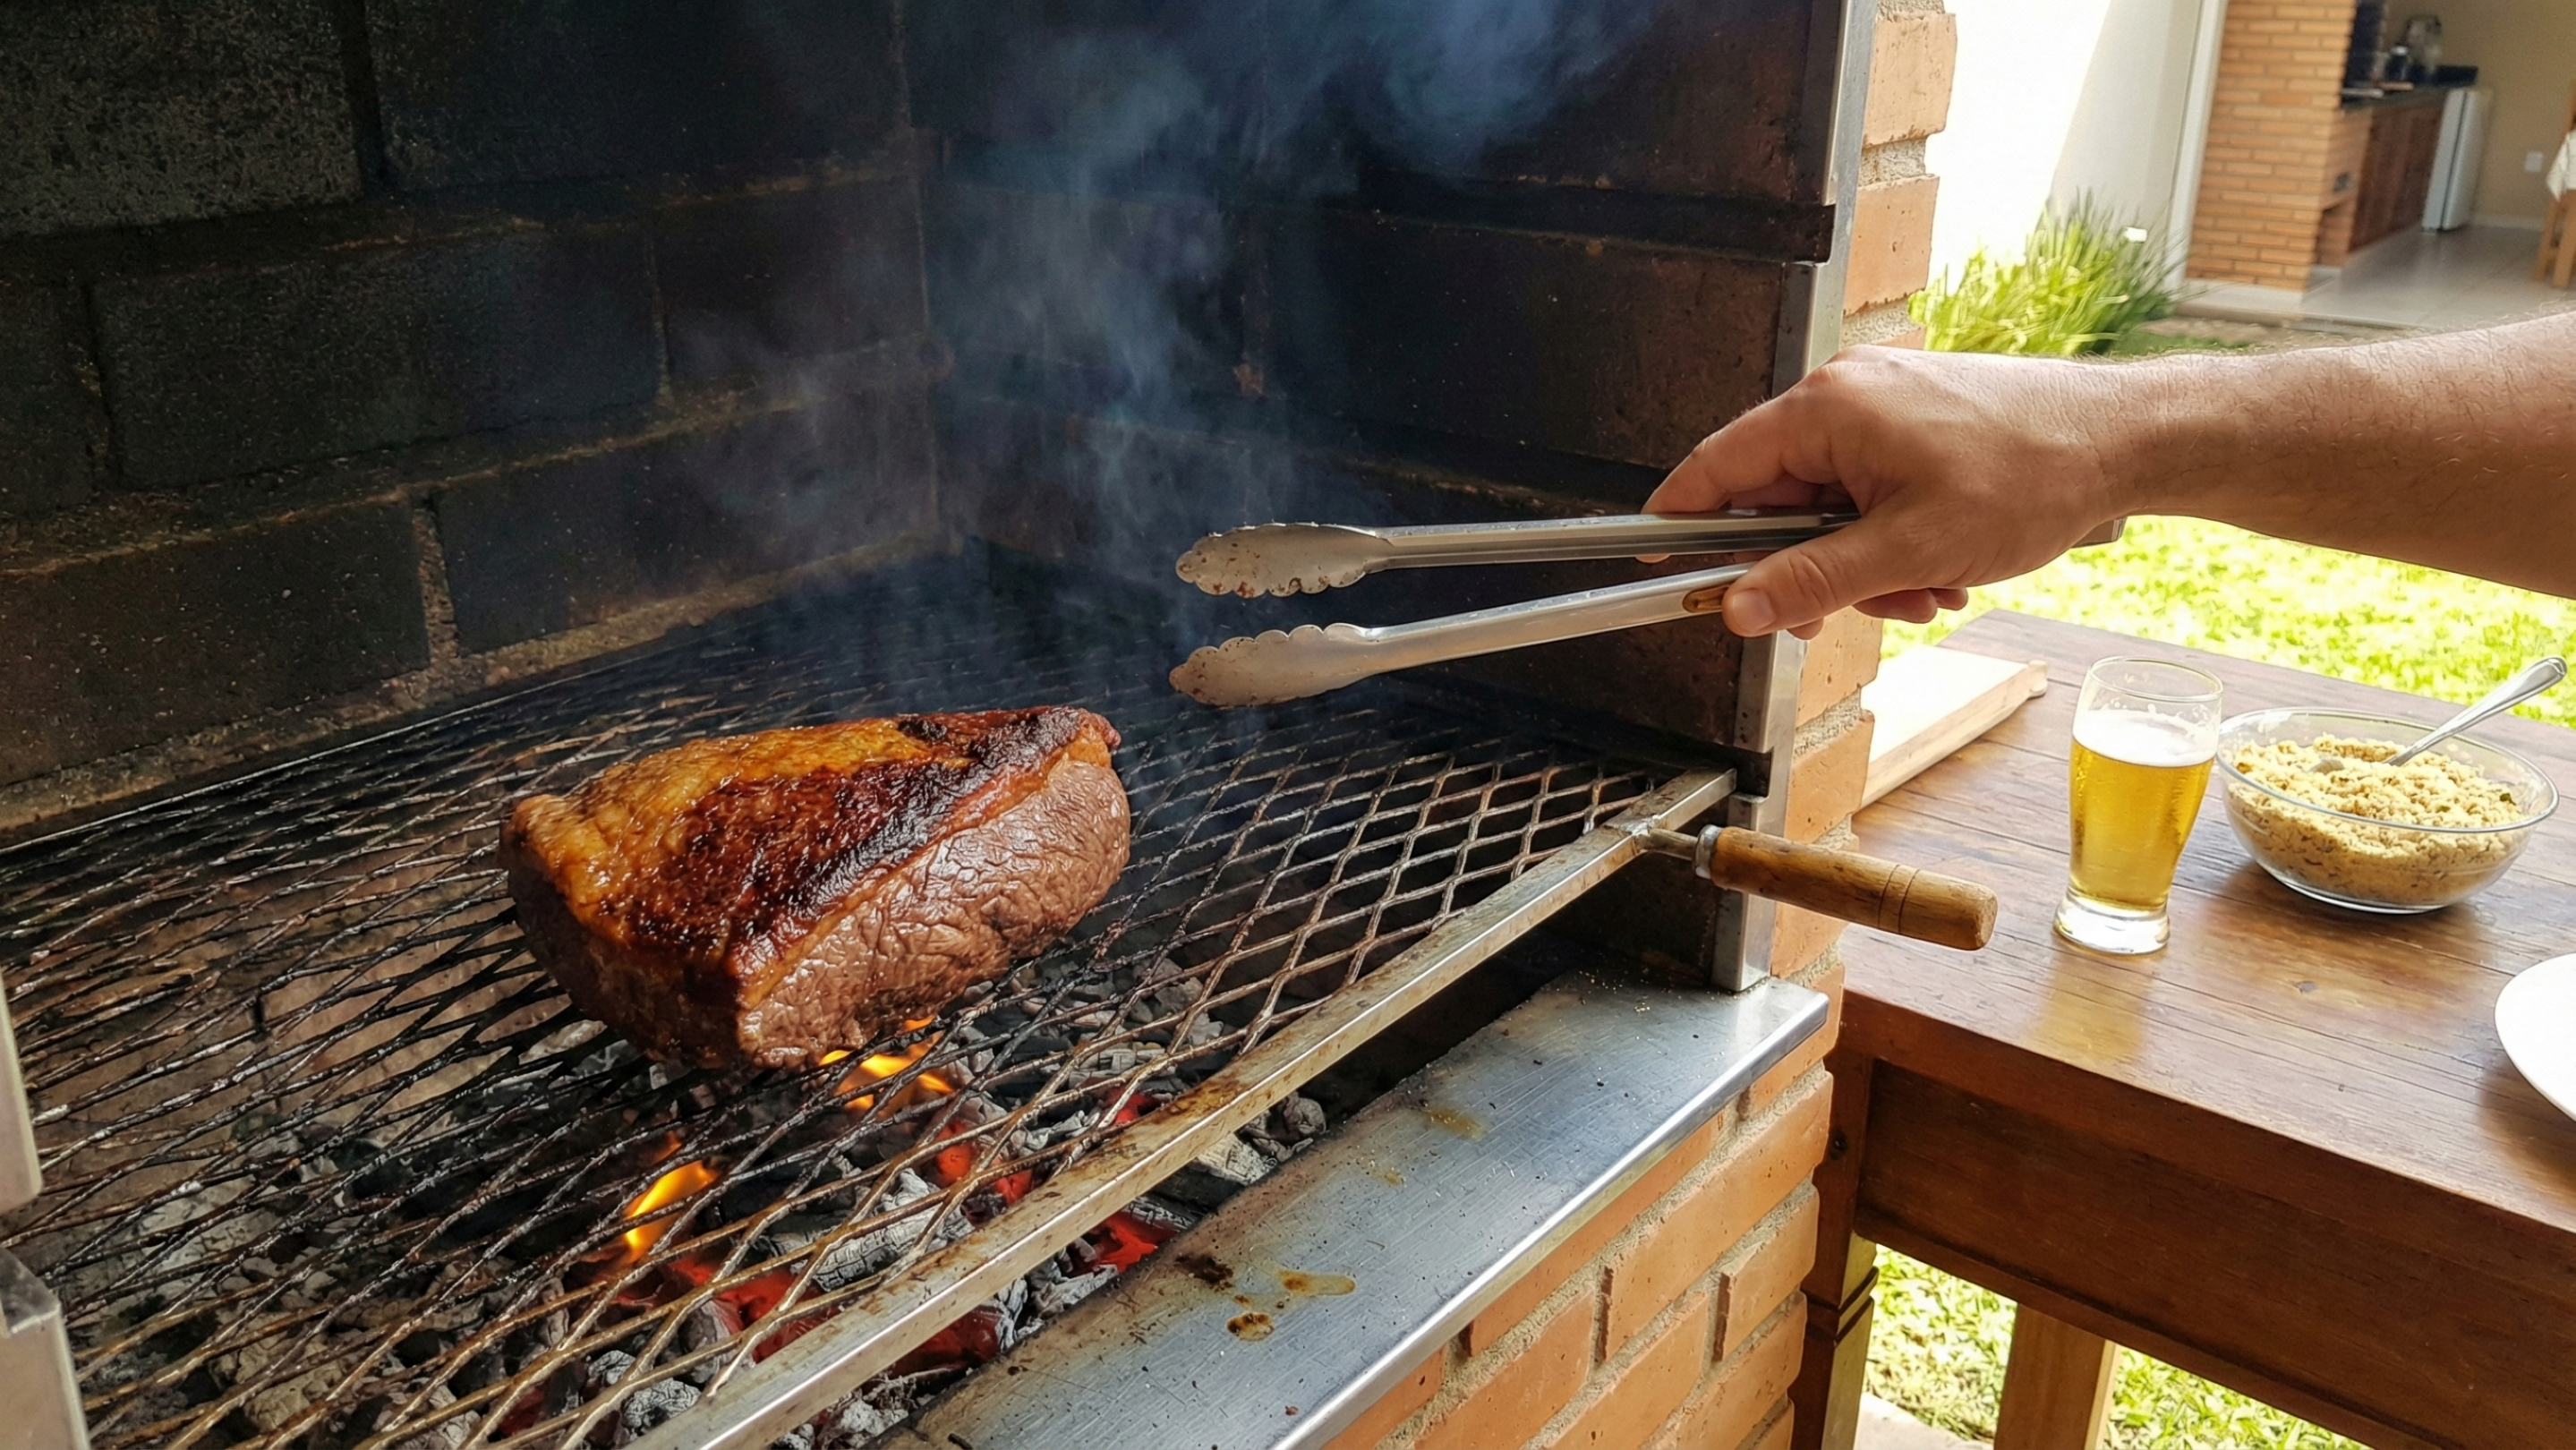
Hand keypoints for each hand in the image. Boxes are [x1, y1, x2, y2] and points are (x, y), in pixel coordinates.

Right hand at [1645, 346, 2138, 638]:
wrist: (2126, 438)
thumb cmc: (2032, 474)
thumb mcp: (1910, 550)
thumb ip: (1812, 581)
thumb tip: (1737, 608)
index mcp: (1827, 409)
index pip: (1716, 469)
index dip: (1681, 525)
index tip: (1663, 569)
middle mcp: (1846, 394)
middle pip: (1777, 500)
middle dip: (1814, 568)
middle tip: (1854, 609)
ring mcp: (1884, 405)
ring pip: (1829, 507)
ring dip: (1864, 564)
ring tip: (1926, 588)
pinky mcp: (1916, 421)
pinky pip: (1870, 492)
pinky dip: (1893, 539)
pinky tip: (1941, 566)